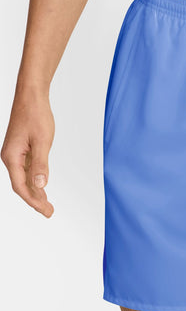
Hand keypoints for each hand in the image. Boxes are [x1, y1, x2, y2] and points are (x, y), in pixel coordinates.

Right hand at [2, 87, 54, 216]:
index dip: (33, 201)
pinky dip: (35, 181)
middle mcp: (10, 158)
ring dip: (35, 193)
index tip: (46, 211)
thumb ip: (41, 164)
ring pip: (24, 179)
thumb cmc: (36, 116)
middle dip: (35, 201)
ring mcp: (15, 154)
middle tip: (50, 213)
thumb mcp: (42, 141)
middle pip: (21, 186)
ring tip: (48, 205)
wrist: (31, 97)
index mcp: (11, 157)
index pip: (21, 187)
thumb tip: (40, 186)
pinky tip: (42, 188)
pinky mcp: (21, 149)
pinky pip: (26, 170)